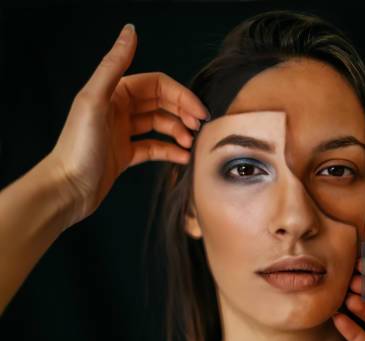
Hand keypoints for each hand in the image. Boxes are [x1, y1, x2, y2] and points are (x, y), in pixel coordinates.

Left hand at [46, 23, 209, 227]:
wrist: (66, 189)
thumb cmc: (77, 146)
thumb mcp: (95, 100)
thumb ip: (114, 64)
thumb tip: (130, 31)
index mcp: (113, 93)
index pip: (157, 85)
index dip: (181, 95)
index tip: (199, 111)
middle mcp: (119, 109)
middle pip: (162, 103)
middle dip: (183, 113)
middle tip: (200, 127)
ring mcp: (123, 132)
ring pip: (160, 125)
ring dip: (178, 132)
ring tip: (190, 144)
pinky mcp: (126, 154)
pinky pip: (154, 147)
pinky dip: (170, 151)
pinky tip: (182, 158)